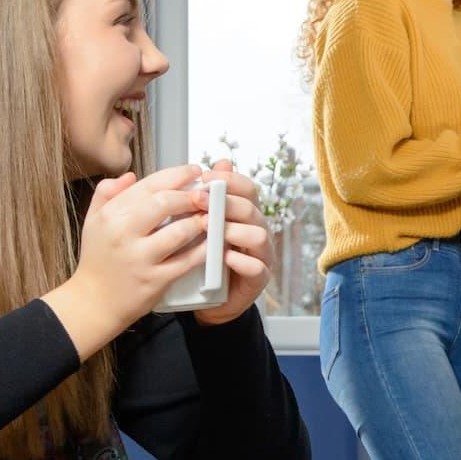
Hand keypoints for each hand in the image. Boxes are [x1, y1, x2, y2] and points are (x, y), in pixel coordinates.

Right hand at [44, 165, 213, 358]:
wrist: (94, 302)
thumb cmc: (98, 259)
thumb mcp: (93, 221)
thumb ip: (107, 193)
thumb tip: (130, 175)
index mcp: (111, 215)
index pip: (149, 185)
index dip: (177, 175)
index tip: (195, 171)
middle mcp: (123, 234)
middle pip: (165, 203)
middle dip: (192, 195)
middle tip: (208, 194)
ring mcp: (140, 258)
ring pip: (180, 231)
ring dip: (202, 220)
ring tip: (212, 215)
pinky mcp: (156, 280)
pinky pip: (187, 260)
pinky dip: (205, 249)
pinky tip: (214, 241)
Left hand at [194, 159, 276, 325]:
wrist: (208, 298)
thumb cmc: (205, 257)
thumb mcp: (201, 225)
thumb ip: (209, 198)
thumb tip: (218, 161)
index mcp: (245, 214)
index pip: (247, 188)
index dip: (230, 179)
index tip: (206, 176)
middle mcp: (257, 230)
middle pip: (251, 208)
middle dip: (225, 203)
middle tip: (199, 201)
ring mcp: (261, 254)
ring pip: (259, 235)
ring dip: (234, 230)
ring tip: (209, 231)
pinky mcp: (259, 279)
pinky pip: (257, 268)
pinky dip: (241, 261)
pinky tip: (223, 258)